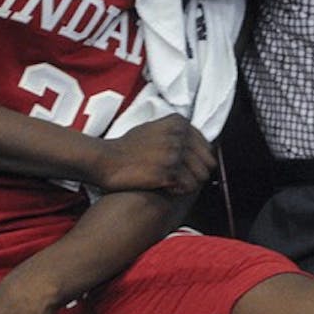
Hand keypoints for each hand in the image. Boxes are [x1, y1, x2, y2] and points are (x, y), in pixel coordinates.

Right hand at [92, 114, 215, 195]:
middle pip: (207, 163)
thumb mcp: (153, 128)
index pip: (207, 147)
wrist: (106, 159)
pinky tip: (165, 187)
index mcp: (179, 122)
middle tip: (181, 178)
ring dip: (189, 183)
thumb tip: (197, 146)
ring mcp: (174, 153)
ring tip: (172, 183)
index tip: (186, 167)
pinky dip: (179, 191)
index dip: (198, 161)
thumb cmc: (126, 147)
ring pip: (201, 177)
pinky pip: (188, 187)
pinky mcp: (168, 171)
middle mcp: (179, 135)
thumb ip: (176, 134)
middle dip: (196, 173)